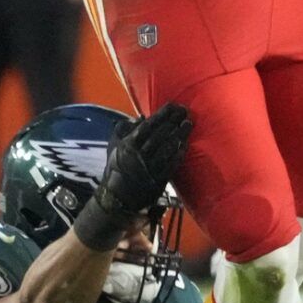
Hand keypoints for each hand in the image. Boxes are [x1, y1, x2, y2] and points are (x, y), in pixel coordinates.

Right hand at [73, 103, 191, 250]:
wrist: (117, 197)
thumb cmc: (116, 168)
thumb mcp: (114, 147)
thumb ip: (123, 130)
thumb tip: (140, 117)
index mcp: (128, 144)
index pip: (148, 125)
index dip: (162, 114)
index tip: (172, 105)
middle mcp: (140, 154)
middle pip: (160, 134)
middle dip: (174, 121)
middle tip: (185, 111)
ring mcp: (150, 167)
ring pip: (167, 147)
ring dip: (180, 134)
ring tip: (188, 124)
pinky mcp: (158, 178)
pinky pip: (171, 163)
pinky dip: (179, 153)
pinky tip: (185, 144)